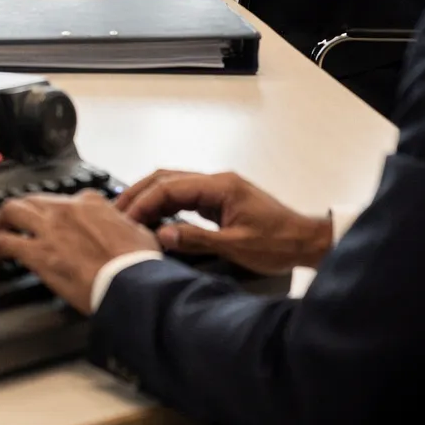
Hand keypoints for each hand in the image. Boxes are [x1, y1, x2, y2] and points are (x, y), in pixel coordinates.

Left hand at [0, 192, 161, 312]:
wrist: (131, 284)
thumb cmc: (139, 264)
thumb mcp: (138, 233)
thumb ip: (124, 226)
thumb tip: (126, 229)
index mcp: (91, 203)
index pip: (63, 201)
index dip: (53, 213)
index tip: (49, 223)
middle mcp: (66, 210)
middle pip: (31, 201)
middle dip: (18, 212)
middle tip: (10, 223)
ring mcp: (49, 229)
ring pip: (10, 212)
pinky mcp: (38, 253)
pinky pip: (4, 243)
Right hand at [114, 170, 333, 274]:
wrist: (308, 242)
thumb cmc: (280, 244)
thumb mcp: (236, 246)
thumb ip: (196, 239)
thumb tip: (161, 236)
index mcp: (220, 186)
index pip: (169, 187)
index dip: (144, 202)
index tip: (125, 219)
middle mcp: (217, 181)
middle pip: (166, 178)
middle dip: (139, 193)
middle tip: (116, 211)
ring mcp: (219, 189)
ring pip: (173, 184)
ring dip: (150, 197)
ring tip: (128, 214)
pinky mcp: (221, 200)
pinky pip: (185, 195)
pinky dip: (164, 204)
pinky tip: (154, 218)